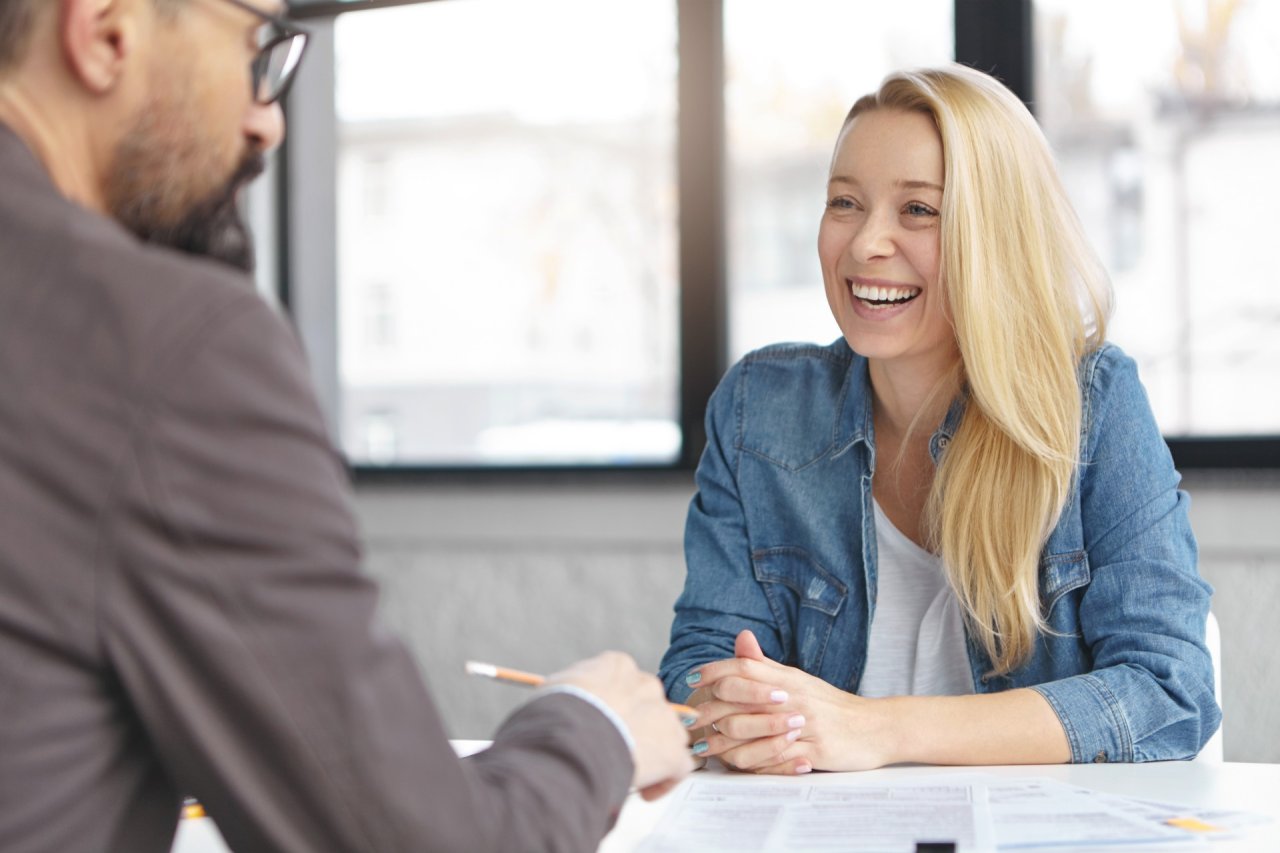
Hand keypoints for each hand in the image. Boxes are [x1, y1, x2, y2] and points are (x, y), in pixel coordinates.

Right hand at [551, 652, 695, 799]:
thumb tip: (563, 699)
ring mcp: (664, 717)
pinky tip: (644, 792)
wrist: (572, 740)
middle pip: (647, 707)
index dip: (611, 705)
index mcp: (617, 666)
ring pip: (667, 734)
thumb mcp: (555, 689)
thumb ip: (570, 691)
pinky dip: (664, 781)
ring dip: (652, 752)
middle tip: (613, 749)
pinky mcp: (673, 749)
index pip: (622, 682)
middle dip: (635, 728)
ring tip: (628, 772)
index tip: (601, 722)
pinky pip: (678, 766)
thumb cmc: (556, 716)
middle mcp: (645, 685)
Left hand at [690, 630, 897, 773]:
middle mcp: (792, 698)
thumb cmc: (831, 705)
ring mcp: (802, 725)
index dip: (712, 671)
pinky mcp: (812, 752)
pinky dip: (750, 765)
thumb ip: (765, 665)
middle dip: (707, 713)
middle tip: (687, 723)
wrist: (875, 727)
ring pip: (749, 733)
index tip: (689, 680)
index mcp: (787, 678)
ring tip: (704, 751)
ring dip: (721, 745)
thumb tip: (741, 638)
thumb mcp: (798, 680)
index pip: (743, 667)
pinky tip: (736, 766)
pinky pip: (772, 760)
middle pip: (738, 700)